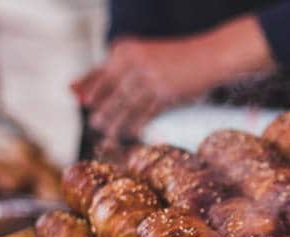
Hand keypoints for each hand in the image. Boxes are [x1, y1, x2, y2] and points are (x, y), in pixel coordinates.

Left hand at [72, 15, 275, 138]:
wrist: (210, 56)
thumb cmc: (177, 58)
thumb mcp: (146, 56)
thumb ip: (119, 69)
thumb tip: (85, 89)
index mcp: (126, 49)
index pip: (100, 71)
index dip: (88, 86)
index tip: (79, 100)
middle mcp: (134, 61)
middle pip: (110, 91)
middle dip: (101, 108)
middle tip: (94, 123)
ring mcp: (150, 77)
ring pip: (125, 104)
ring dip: (114, 121)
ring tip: (106, 132)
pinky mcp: (165, 92)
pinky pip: (145, 113)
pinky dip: (136, 124)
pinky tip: (130, 133)